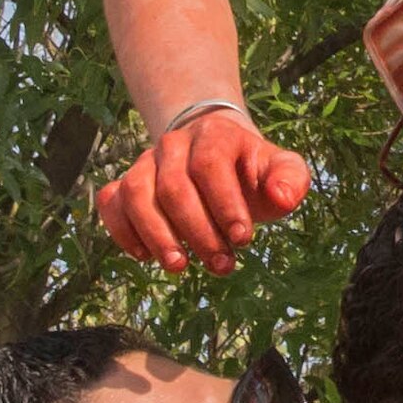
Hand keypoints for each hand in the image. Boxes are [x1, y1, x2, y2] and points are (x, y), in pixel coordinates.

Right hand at [91, 104, 315, 272]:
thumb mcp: (281, 169)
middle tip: (222, 265)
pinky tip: (144, 256)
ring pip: (136, 193)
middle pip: (174, 186)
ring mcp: (145, 163)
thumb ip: (291, 180)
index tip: (244, 240)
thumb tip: (281, 198)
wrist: (216, 154)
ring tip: (180, 267)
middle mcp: (174, 144)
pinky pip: (111, 202)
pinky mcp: (126, 184)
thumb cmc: (251, 171)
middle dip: (197, 232)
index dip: (225, 204)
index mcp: (214, 134)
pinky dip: (122, 231)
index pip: (210, 164)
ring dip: (157, 235)